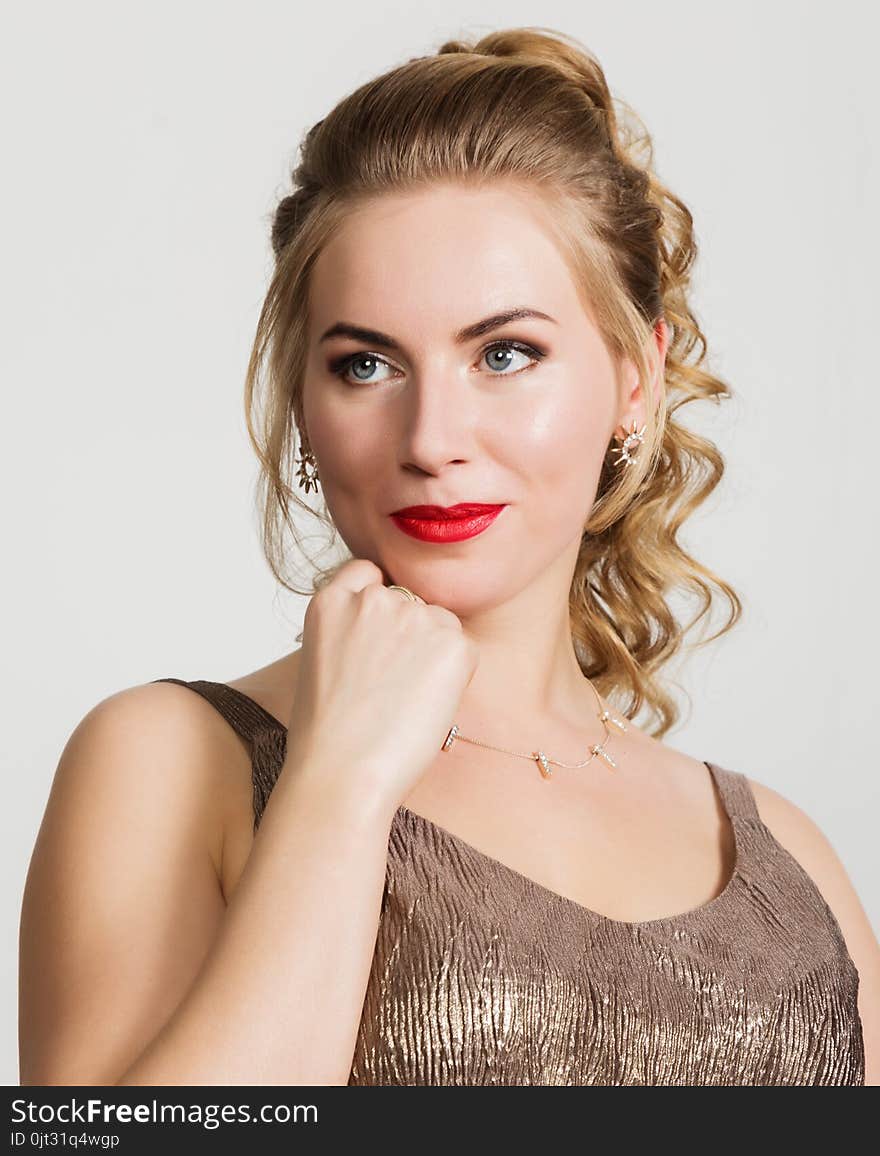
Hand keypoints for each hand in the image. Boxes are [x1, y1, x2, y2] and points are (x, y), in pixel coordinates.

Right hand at [283, 559, 479, 814]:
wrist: (341, 773)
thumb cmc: (326, 736)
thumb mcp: (321, 663)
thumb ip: (351, 631)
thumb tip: (389, 634)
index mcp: (331, 602)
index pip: (368, 574)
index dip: (379, 602)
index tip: (380, 636)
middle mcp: (372, 599)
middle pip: (411, 601)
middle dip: (410, 635)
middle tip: (392, 687)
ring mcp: (413, 616)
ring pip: (440, 624)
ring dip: (434, 654)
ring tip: (404, 702)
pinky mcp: (452, 642)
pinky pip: (464, 651)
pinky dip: (454, 677)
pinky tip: (425, 706)